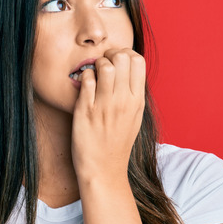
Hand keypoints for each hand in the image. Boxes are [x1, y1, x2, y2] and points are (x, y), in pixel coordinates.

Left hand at [71, 48, 145, 182]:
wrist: (103, 169)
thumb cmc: (117, 142)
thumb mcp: (134, 117)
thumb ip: (132, 93)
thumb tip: (128, 69)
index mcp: (137, 101)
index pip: (138, 61)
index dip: (125, 54)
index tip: (116, 62)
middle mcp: (123, 101)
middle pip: (122, 58)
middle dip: (110, 55)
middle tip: (103, 64)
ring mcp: (104, 106)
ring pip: (104, 66)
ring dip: (96, 64)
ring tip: (93, 75)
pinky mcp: (85, 111)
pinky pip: (86, 80)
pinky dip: (84, 77)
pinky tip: (84, 87)